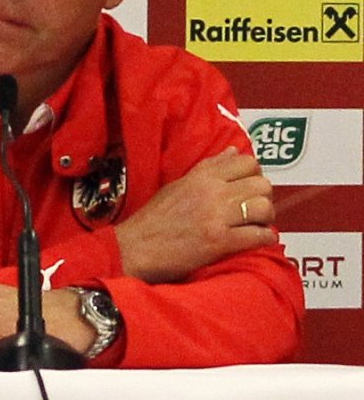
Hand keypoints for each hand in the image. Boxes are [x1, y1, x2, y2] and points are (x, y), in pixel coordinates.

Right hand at [115, 147, 275, 283]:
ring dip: (265, 217)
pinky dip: (264, 237)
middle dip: (263, 197)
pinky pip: (258, 235)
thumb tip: (233, 151)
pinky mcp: (220, 241)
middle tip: (254, 209)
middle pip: (261, 185)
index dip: (253, 175)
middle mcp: (212, 192)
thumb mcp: (178, 186)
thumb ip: (207, 169)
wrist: (135, 248)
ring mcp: (217, 217)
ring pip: (263, 208)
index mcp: (201, 177)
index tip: (247, 187)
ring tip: (256, 224)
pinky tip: (257, 239)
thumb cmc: (153, 219)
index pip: (246, 163)